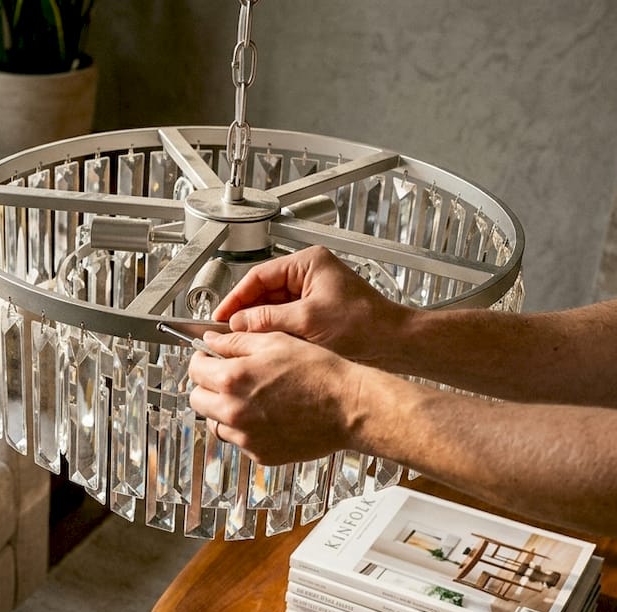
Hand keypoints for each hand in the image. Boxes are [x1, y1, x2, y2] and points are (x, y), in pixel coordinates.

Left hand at [188, 330, 364, 464]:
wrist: (348, 407)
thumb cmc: (319, 374)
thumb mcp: (275, 342)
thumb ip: (236, 341)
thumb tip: (211, 341)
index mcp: (232, 380)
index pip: (194, 370)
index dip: (201, 360)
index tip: (208, 359)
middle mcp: (233, 412)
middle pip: (197, 399)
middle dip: (207, 386)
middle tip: (226, 377)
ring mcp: (246, 437)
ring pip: (215, 423)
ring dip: (223, 409)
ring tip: (250, 397)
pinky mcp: (260, 454)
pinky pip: (239, 440)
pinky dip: (244, 429)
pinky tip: (266, 414)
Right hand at [213, 246, 411, 366]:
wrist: (395, 344)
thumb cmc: (365, 326)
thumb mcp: (308, 320)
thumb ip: (268, 319)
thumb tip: (238, 322)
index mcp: (308, 263)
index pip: (259, 276)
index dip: (236, 297)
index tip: (221, 316)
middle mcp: (309, 274)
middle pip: (263, 291)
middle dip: (245, 312)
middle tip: (226, 331)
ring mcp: (312, 293)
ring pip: (271, 307)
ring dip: (257, 323)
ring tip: (241, 341)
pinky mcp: (315, 312)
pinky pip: (284, 318)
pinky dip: (271, 331)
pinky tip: (262, 344)